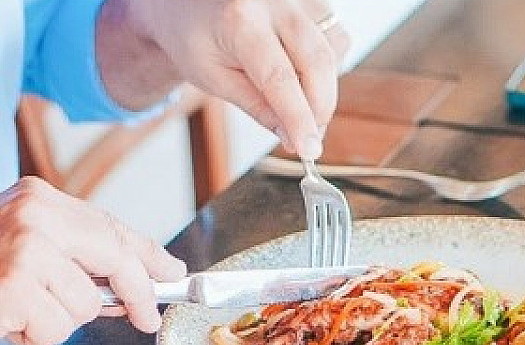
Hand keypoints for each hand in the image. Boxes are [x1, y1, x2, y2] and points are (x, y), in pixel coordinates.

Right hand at [0, 177, 185, 344]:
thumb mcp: (12, 244)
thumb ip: (67, 254)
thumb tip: (128, 285)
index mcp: (38, 198)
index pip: (112, 226)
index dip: (149, 255)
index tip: (173, 275)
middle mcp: (36, 214)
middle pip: (117, 257)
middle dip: (138, 295)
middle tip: (146, 320)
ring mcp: (26, 248)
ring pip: (87, 305)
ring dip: (57, 323)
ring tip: (14, 312)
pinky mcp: (14, 286)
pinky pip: (57, 328)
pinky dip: (34, 337)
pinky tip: (1, 323)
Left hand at [126, 0, 349, 158]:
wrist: (189, 2)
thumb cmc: (195, 37)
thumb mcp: (214, 79)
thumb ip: (257, 107)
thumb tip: (293, 138)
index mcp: (239, 20)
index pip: (279, 78)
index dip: (299, 118)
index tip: (309, 150)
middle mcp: (274, 1)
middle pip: (317, 62)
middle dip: (319, 109)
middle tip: (309, 139)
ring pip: (333, 51)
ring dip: (322, 87)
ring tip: (295, 101)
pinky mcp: (313, 0)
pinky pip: (336, 39)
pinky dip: (325, 66)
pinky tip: (301, 73)